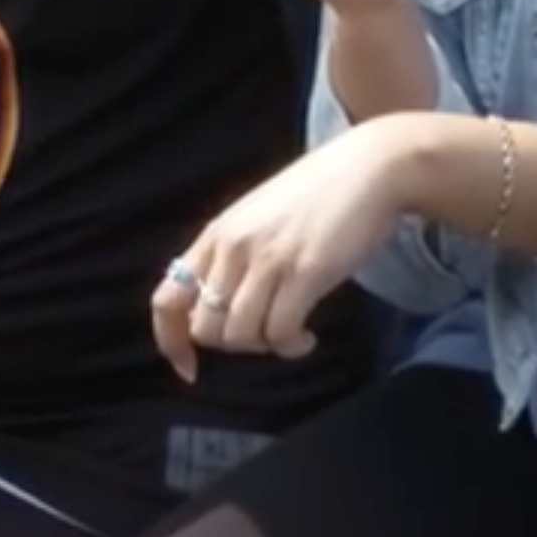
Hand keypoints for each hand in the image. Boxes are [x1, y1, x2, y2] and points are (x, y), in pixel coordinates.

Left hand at [151, 123, 414, 380]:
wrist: (370, 168)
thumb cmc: (317, 193)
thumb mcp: (256, 217)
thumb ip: (231, 254)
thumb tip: (215, 308)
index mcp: (216, 234)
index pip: (166, 299)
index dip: (171, 342)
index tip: (189, 368)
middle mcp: (233, 247)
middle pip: (205, 328)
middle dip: (232, 346)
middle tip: (264, 334)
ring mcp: (267, 259)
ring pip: (239, 335)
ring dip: (264, 347)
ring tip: (290, 333)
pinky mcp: (305, 271)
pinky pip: (280, 333)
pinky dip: (291, 347)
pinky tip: (307, 338)